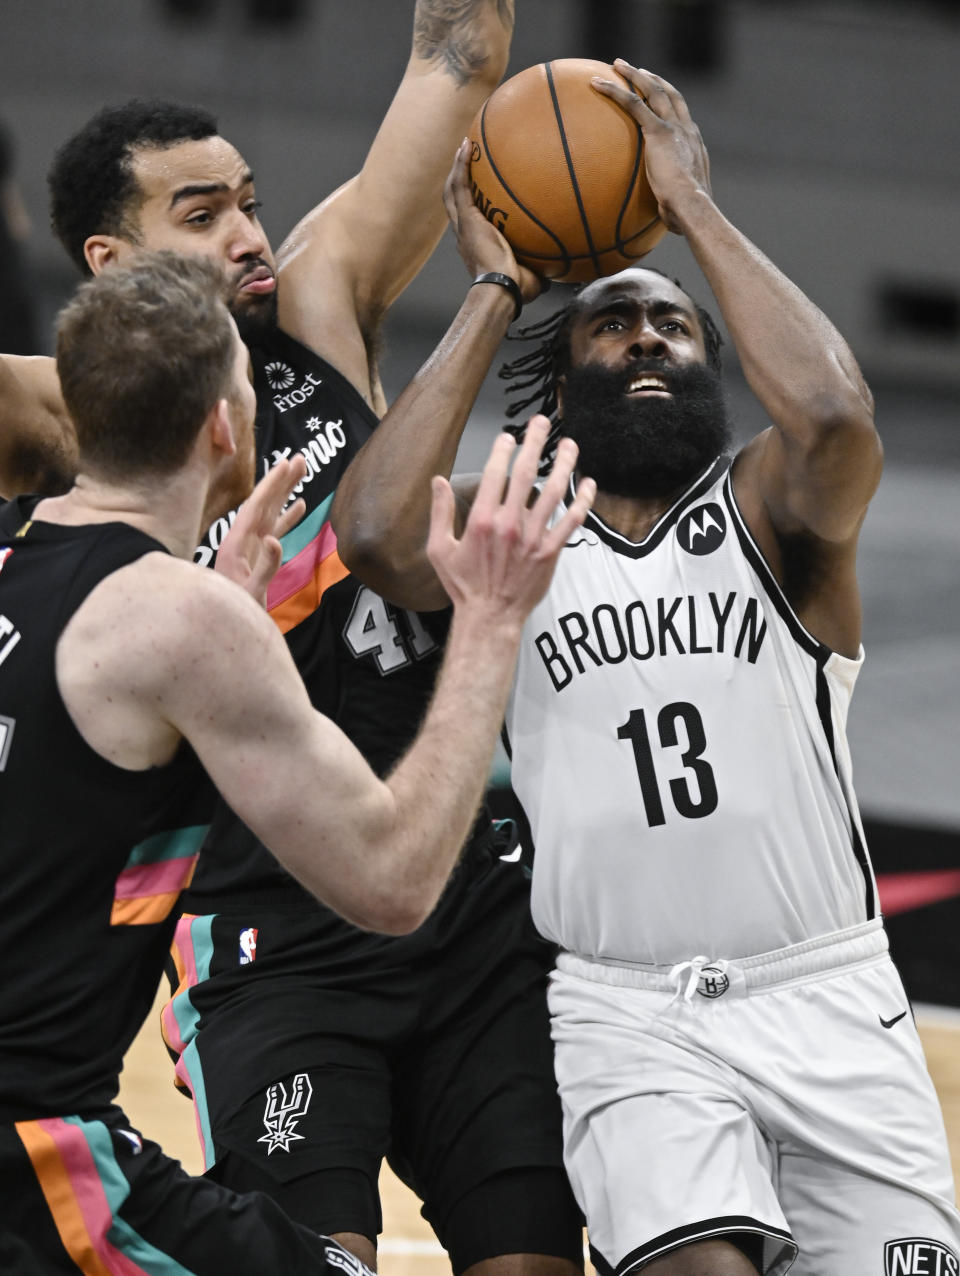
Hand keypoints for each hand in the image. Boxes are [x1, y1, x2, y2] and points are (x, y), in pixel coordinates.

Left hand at [215, 456, 307, 606]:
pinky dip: (288, 516)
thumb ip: (265, 568)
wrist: (223, 627)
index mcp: (236, 544)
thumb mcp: (250, 593)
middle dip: (281, 480)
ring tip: (303, 472)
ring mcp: (250, 547)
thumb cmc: (236, 612)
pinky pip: (275, 530)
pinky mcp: (258, 556)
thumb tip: (275, 539)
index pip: (256, 506)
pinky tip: (300, 505)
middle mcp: (241, 540)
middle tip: (300, 458)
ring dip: (286, 492)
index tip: (286, 464)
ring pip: (271, 512)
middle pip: (264, 503)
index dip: (272, 484)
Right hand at [427, 415, 594, 625]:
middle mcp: (509, 525)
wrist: (489, 616)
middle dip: (535, 443)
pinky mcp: (551, 551)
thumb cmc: (464, 585)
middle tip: (542, 422)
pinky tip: (588, 483)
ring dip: (564, 464)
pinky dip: (583, 500)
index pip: (494, 473)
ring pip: (554, 491)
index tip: (509, 436)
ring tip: (569, 444)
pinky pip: (572, 520)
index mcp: (481, 520)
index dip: (503, 450)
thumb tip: (437, 481)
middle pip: (526, 473)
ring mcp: (533, 537)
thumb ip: (439, 513)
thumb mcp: (439, 549)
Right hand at [444, 138, 542, 302]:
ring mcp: (464, 226)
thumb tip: (560, 270)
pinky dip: (462, 165)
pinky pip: (461, 186)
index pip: (471, 220)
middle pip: (456, 202)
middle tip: (467, 161)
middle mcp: (465, 234)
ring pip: (453, 191)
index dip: (473, 205)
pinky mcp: (467, 219)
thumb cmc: (517, 289)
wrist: (502, 290)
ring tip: (465, 146)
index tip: (481, 192)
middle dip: (460, 181)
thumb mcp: (533, 276)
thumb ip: (542, 269)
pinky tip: (468, 145)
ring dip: (457, 168)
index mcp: (477, 245)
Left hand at [591, 61, 710, 231]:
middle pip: (670, 95)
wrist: (693, 206)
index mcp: (693, 145)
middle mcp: (686, 130)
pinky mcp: (658, 131)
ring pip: (653, 90)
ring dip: (635, 75)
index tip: (659, 97)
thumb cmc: (686, 215)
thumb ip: (668, 204)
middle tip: (639, 71)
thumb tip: (658, 221)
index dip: (670, 104)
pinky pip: (633, 104)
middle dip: (654, 80)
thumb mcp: (678, 206)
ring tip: (617, 65)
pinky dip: (615, 91)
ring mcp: (673, 128)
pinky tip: (596, 84)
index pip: (682, 117)